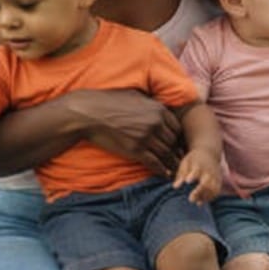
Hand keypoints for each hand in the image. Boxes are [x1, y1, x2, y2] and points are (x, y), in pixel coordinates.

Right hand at [69, 90, 183, 178]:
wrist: (88, 113)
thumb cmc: (109, 101)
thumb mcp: (136, 95)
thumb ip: (151, 102)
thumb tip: (160, 102)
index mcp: (159, 110)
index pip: (177, 128)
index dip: (178, 138)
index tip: (177, 145)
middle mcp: (156, 124)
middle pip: (173, 142)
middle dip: (175, 151)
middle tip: (180, 159)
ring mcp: (146, 137)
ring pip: (166, 153)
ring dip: (171, 162)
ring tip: (177, 170)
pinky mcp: (135, 150)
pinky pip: (154, 162)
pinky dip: (161, 169)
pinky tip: (165, 174)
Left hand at [174, 147, 220, 203]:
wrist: (210, 153)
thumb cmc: (194, 159)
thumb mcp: (185, 163)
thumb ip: (181, 175)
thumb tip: (175, 187)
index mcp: (199, 165)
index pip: (197, 170)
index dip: (193, 175)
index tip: (187, 181)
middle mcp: (209, 171)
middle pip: (207, 182)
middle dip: (200, 191)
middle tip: (191, 199)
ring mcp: (215, 176)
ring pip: (213, 188)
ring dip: (205, 196)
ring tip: (196, 202)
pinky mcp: (219, 181)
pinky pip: (216, 191)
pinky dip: (210, 197)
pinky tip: (201, 202)